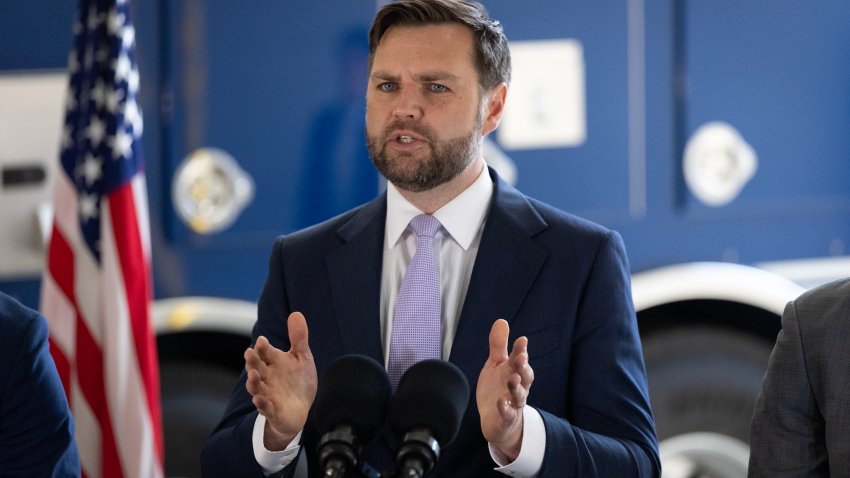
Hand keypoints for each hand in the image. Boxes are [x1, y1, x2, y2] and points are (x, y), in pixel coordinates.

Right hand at [244, 311, 317, 450]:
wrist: (300, 409)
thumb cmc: (297, 381)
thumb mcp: (301, 357)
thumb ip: (298, 338)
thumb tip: (296, 313)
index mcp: (273, 362)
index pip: (265, 352)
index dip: (263, 347)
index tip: (262, 340)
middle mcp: (266, 377)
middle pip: (256, 367)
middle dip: (252, 361)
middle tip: (249, 352)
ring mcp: (267, 394)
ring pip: (256, 387)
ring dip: (253, 381)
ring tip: (253, 374)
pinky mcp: (272, 411)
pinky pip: (265, 408)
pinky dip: (261, 404)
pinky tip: (259, 400)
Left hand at [476, 319, 533, 461]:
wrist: (497, 421)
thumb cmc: (498, 389)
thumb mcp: (496, 365)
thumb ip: (499, 346)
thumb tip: (502, 320)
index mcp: (516, 372)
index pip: (520, 360)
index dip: (521, 351)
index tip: (521, 340)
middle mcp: (518, 387)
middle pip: (525, 377)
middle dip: (523, 367)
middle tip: (521, 358)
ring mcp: (513, 404)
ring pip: (519, 396)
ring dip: (516, 387)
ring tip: (512, 379)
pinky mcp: (505, 419)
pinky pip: (507, 414)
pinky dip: (505, 409)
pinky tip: (501, 403)